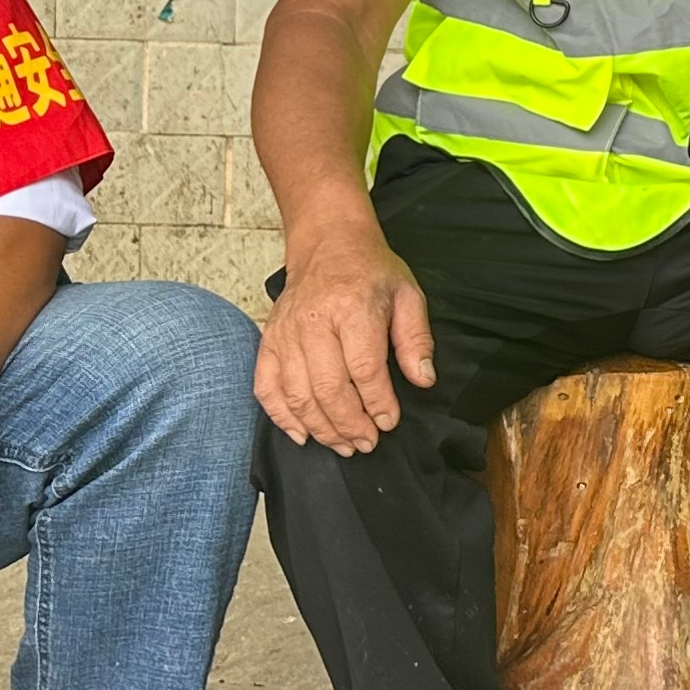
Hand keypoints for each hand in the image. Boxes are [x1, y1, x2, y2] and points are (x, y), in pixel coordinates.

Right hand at [259, 226, 435, 452]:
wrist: (328, 245)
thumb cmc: (370, 272)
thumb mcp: (407, 295)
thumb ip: (417, 339)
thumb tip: (423, 379)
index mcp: (352, 308)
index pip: (364, 369)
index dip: (378, 403)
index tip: (388, 421)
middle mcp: (313, 323)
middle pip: (328, 388)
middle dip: (349, 424)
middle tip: (366, 442)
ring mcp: (285, 334)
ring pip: (297, 395)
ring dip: (320, 428)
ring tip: (343, 444)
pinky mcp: (269, 342)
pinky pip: (266, 388)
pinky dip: (281, 417)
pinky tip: (302, 434)